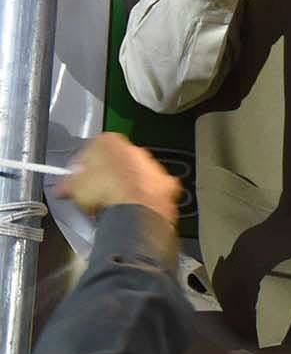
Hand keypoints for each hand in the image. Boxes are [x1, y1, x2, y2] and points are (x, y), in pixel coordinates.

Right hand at [60, 134, 181, 232]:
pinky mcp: (164, 183)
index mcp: (110, 142)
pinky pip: (152, 191)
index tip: (79, 182)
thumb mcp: (74, 186)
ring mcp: (151, 165)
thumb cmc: (104, 192)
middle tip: (95, 196)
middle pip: (116, 162)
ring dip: (126, 188)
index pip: (92, 150)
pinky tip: (133, 211)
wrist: (134, 208)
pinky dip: (143, 200)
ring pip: (136, 175)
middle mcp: (134, 149)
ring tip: (112, 207)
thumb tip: (62, 188)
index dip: (83, 168)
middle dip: (106, 177)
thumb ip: (66, 183)